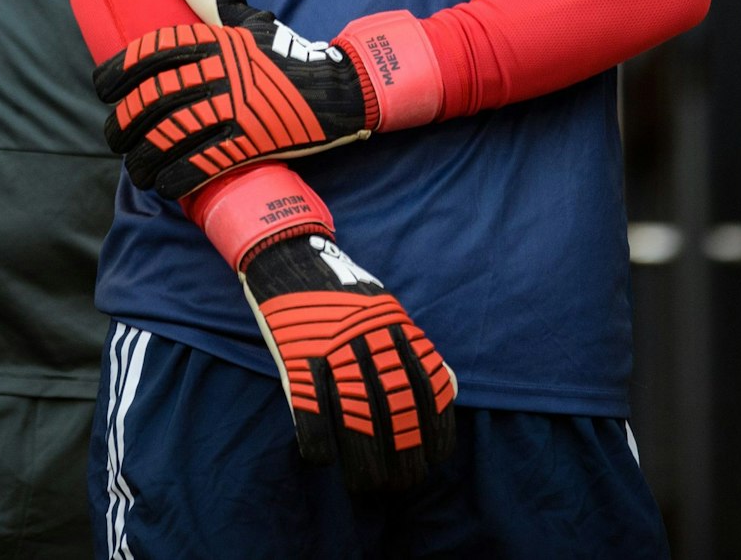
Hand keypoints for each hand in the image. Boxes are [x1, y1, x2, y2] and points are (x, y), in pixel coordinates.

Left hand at [92, 0, 443, 197]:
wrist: (339, 89)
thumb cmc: (286, 56)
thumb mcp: (250, 20)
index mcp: (217, 42)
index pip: (154, 51)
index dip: (120, 70)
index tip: (102, 88)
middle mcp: (222, 73)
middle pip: (155, 99)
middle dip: (126, 122)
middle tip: (115, 136)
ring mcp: (237, 108)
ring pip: (172, 136)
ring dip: (144, 158)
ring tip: (135, 168)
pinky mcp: (252, 143)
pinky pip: (203, 164)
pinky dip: (176, 177)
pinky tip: (164, 184)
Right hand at [239, 228, 456, 491]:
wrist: (288, 254)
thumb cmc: (341, 291)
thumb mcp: (388, 309)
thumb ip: (417, 348)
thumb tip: (452, 388)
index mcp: (394, 327)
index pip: (426, 389)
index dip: (433, 431)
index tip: (433, 461)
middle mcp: (368, 339)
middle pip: (394, 410)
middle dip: (402, 457)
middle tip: (401, 485)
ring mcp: (330, 346)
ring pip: (355, 416)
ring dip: (363, 460)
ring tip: (366, 486)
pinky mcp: (295, 354)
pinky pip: (310, 408)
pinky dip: (318, 441)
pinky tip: (323, 460)